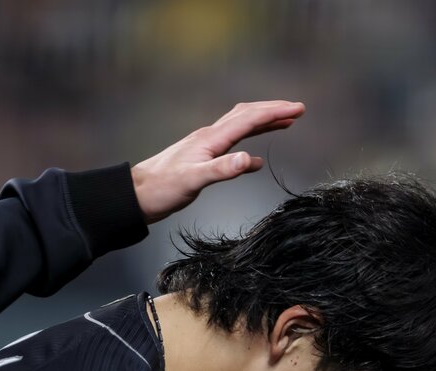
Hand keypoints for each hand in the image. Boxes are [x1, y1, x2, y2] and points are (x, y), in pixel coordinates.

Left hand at [131, 100, 304, 223]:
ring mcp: (205, 147)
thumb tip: (251, 161)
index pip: (249, 119)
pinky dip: (248, 149)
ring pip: (240, 128)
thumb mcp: (193, 181)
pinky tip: (254, 162)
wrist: (137, 195)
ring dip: (263, 123)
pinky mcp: (201, 160)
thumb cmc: (161, 189)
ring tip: (284, 123)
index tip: (298, 110)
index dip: (275, 112)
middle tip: (297, 111)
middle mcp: (209, 138)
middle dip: (273, 111)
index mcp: (211, 140)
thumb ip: (222, 170)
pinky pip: (231, 148)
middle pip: (246, 116)